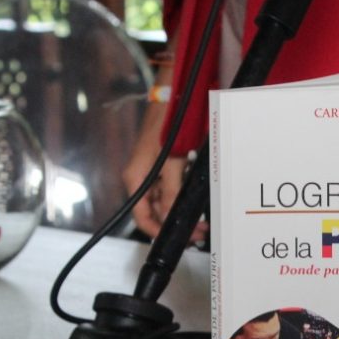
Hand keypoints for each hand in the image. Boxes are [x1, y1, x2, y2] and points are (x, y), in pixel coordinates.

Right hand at [122, 107, 207, 240]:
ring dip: (181, 211)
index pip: (142, 217)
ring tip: (202, 221)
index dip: (158, 232)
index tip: (177, 239)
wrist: (171, 100)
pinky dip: (183, 197)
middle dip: (175, 223)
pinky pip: (171, 188)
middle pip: (155, 211)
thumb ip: (171, 190)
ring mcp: (152, 173)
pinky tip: (197, 202)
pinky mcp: (163, 166)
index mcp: (136, 180)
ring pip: (165, 201)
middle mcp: (141, 179)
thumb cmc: (165, 127)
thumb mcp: (171, 162)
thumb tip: (173, 216)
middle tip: (198, 232)